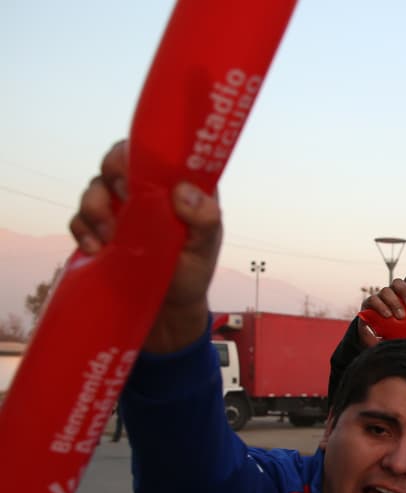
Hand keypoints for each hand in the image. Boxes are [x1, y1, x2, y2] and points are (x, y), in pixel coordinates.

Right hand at [69, 140, 222, 352]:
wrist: (168, 310)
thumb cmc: (192, 272)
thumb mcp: (206, 248)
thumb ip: (205, 219)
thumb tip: (183, 191)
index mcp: (176, 186)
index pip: (155, 151)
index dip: (142, 150)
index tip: (139, 169)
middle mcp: (146, 191)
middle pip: (118, 160)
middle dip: (113, 173)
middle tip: (123, 196)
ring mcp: (120, 208)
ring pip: (95, 187)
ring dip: (96, 207)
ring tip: (110, 237)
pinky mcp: (100, 229)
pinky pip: (79, 219)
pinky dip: (83, 230)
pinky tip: (96, 249)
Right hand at [357, 274, 405, 347]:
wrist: (380, 342)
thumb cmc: (400, 331)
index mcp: (403, 294)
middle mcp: (391, 293)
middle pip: (397, 282)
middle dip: (405, 290)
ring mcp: (379, 298)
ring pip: (385, 291)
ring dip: (394, 301)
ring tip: (400, 316)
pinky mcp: (368, 306)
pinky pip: (373, 300)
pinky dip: (381, 306)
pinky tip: (387, 314)